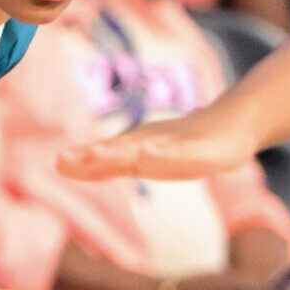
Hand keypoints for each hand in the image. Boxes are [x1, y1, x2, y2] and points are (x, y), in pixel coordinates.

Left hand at [58, 111, 258, 181]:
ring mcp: (177, 144)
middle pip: (117, 151)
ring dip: (119, 152)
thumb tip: (66, 165)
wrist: (231, 125)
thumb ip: (107, 164)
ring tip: (96, 153)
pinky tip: (148, 152)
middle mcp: (152, 143)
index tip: (57, 164)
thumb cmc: (181, 143)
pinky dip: (164, 152)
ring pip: (145, 149)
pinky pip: (182, 151)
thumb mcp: (142, 157)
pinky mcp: (204, 149)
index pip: (104, 160)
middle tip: (62, 160)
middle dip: (92, 157)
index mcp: (137, 150)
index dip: (81, 163)